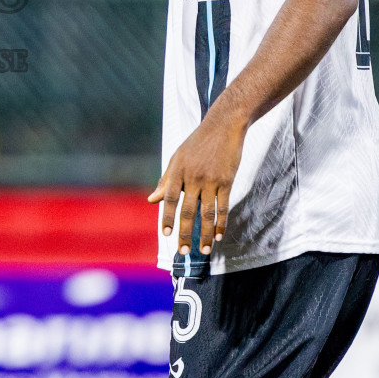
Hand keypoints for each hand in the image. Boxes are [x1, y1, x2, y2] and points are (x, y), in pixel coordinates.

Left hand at [148, 110, 245, 256]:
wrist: (223, 126)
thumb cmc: (198, 143)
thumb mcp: (177, 158)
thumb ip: (166, 180)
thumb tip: (152, 200)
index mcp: (177, 170)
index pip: (169, 198)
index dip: (167, 217)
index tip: (166, 234)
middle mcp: (192, 177)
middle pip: (187, 210)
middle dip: (185, 233)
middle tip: (183, 251)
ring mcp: (210, 179)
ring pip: (207, 213)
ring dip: (206, 234)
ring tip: (204, 250)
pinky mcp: (226, 181)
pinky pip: (223, 207)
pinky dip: (221, 223)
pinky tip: (220, 236)